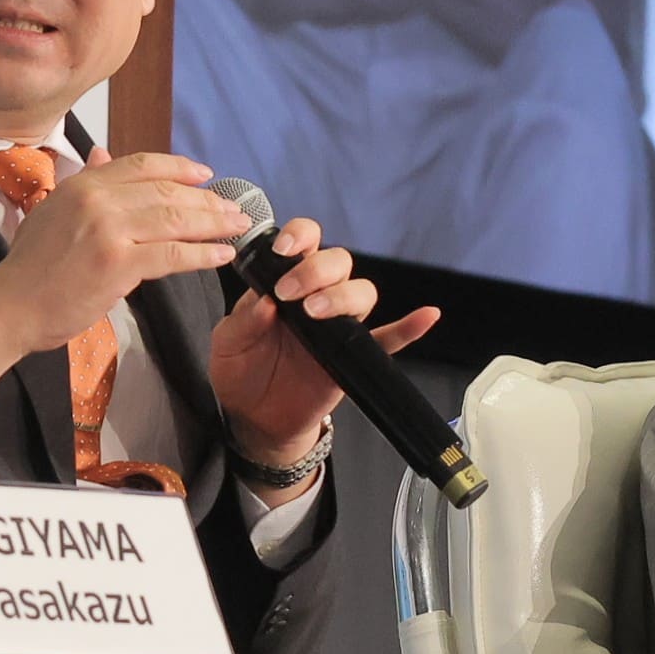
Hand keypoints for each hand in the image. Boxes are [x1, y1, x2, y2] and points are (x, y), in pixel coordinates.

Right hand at [0, 150, 250, 391]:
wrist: (11, 306)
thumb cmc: (31, 267)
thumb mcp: (53, 211)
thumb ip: (84, 183)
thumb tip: (103, 155)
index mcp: (83, 184)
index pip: (143, 165)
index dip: (180, 168)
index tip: (206, 175)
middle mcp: (97, 199)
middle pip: (167, 191)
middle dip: (207, 200)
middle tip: (234, 209)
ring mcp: (109, 230)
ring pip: (175, 219)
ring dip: (213, 223)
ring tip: (237, 228)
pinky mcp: (119, 264)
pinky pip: (172, 254)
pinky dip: (202, 254)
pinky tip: (221, 254)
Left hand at [207, 216, 440, 499]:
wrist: (254, 418)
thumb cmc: (240, 369)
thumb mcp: (228, 342)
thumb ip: (244, 320)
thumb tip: (266, 301)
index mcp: (285, 282)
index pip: (305, 242)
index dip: (300, 236)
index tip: (284, 250)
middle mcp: (317, 296)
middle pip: (338, 261)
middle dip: (316, 269)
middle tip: (290, 294)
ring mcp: (338, 326)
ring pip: (361, 292)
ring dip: (342, 295)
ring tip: (315, 313)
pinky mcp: (353, 357)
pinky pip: (389, 339)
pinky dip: (409, 328)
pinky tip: (426, 316)